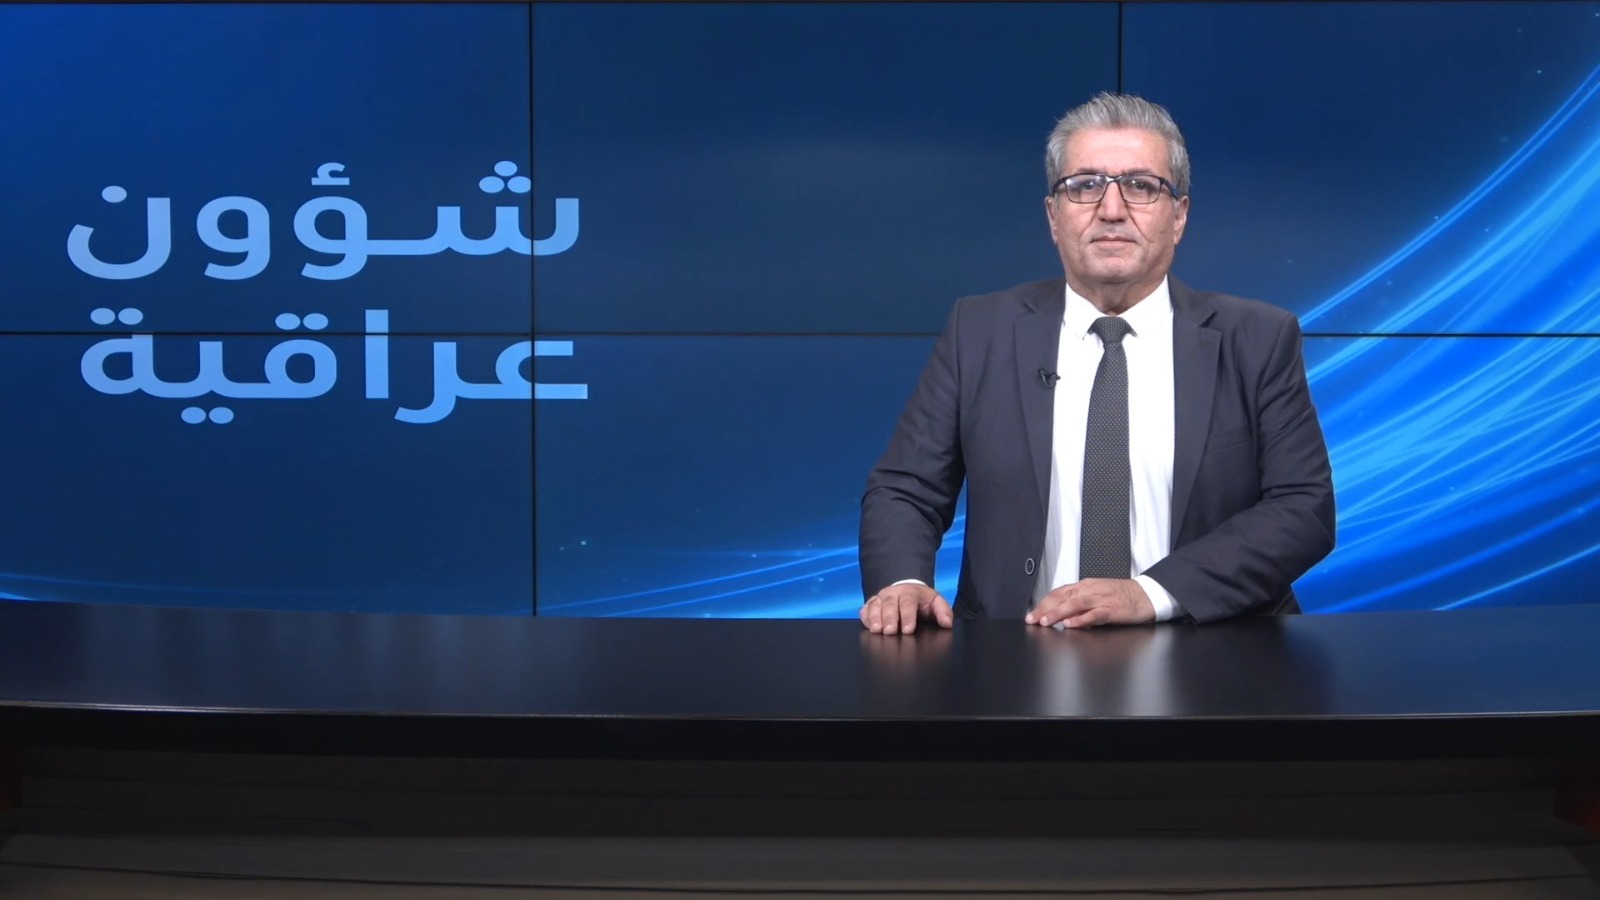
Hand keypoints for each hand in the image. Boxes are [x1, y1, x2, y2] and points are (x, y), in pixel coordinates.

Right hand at [861, 582, 953, 634]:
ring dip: (875, 617)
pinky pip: (865, 609)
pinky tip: (868, 626)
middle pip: (889, 603)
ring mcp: (881, 598)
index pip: (908, 602)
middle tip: (890, 631)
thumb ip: (943, 611)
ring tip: (877, 630)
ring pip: (875, 605)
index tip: (908, 629)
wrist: (907, 591)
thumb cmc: (921, 600)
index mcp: (910, 592)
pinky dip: (865, 617)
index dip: (908, 616)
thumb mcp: (936, 602)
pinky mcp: (871, 604)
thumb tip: (947, 623)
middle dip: (889, 618)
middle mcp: (893, 593)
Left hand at [1025, 578, 1154, 628]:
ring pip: (1075, 604)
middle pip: (1063, 597)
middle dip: (1045, 609)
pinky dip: (1081, 619)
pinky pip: (1094, 614)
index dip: (1043, 603)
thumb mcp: (1096, 594)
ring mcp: (1102, 599)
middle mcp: (1091, 590)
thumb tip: (1059, 613)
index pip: (1058, 593)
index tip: (1031, 614)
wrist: (1147, 594)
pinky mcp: (1113, 609)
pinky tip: (1071, 624)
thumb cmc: (1122, 596)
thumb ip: (1079, 602)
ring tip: (1046, 622)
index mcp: (1085, 586)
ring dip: (1058, 613)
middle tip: (1032, 619)